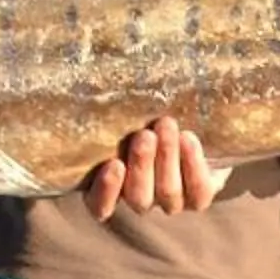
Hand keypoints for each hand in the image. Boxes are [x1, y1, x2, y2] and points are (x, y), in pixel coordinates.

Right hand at [82, 115, 213, 217]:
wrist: (197, 123)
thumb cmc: (146, 112)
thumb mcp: (127, 112)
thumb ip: (110, 109)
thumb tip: (79, 73)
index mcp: (112, 186)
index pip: (99, 205)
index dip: (105, 192)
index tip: (113, 164)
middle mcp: (140, 198)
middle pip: (138, 198)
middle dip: (142, 165)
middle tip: (145, 135)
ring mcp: (171, 201)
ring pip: (167, 193)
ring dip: (166, 158)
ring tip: (167, 125)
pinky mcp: (200, 196)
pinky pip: (198, 192)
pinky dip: (193, 165)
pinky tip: (188, 138)